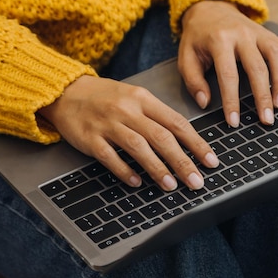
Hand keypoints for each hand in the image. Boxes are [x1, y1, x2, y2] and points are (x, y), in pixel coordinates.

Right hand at [38, 76, 218, 190]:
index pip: (176, 122)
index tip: (211, 160)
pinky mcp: (90, 139)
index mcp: (143, 98)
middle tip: (197, 181)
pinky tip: (137, 182)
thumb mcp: (134, 97)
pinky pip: (110, 157)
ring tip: (171, 186)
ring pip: (138, 147)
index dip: (196, 143)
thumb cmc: (105, 97)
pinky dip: (125, 170)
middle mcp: (128, 110)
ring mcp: (108, 124)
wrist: (66, 92)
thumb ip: (156, 116)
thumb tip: (185, 142)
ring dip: (157, 168)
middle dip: (182, 161)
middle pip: (161, 137)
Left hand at [178, 0, 277, 126]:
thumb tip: (205, 103)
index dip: (232, 101)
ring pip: (277, 56)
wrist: (211, 8)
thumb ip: (193, 80)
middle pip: (258, 68)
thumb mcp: (186, 56)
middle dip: (263, 97)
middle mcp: (242, 34)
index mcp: (219, 40)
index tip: (234, 121)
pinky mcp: (270, 34)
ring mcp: (259, 32)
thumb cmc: (198, 37)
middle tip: (266, 119)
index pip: (228, 75)